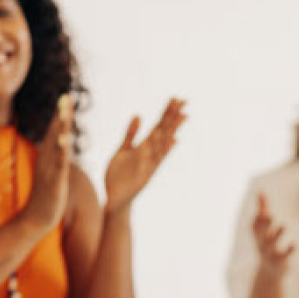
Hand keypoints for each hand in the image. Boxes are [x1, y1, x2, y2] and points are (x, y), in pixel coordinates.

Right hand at [19, 93, 72, 234]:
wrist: (35, 220)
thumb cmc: (45, 197)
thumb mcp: (50, 174)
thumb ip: (53, 159)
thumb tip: (57, 146)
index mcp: (47, 159)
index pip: (54, 132)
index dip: (60, 115)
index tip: (66, 97)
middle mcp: (46, 161)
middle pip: (54, 134)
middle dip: (61, 115)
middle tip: (66, 96)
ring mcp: (49, 171)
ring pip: (56, 146)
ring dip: (61, 128)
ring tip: (66, 112)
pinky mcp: (55, 183)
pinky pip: (59, 165)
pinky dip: (62, 152)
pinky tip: (65, 140)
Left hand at [104, 98, 185, 213]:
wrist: (114, 199)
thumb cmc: (119, 176)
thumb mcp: (123, 150)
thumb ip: (130, 134)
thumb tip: (138, 114)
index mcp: (144, 147)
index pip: (158, 126)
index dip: (166, 113)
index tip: (176, 98)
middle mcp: (150, 154)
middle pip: (163, 132)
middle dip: (172, 116)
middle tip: (184, 100)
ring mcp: (149, 163)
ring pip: (163, 143)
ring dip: (172, 129)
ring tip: (183, 115)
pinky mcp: (146, 174)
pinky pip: (156, 160)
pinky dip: (164, 150)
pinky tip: (173, 139)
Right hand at [252, 193, 294, 279]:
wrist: (269, 271)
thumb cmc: (266, 243)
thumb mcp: (264, 227)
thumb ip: (262, 209)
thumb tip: (260, 190)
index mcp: (257, 234)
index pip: (255, 226)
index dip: (257, 219)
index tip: (262, 209)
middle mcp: (262, 243)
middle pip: (262, 233)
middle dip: (266, 224)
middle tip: (269, 214)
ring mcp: (270, 253)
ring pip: (272, 243)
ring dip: (277, 234)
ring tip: (284, 224)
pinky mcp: (280, 261)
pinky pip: (285, 255)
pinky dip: (289, 250)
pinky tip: (295, 243)